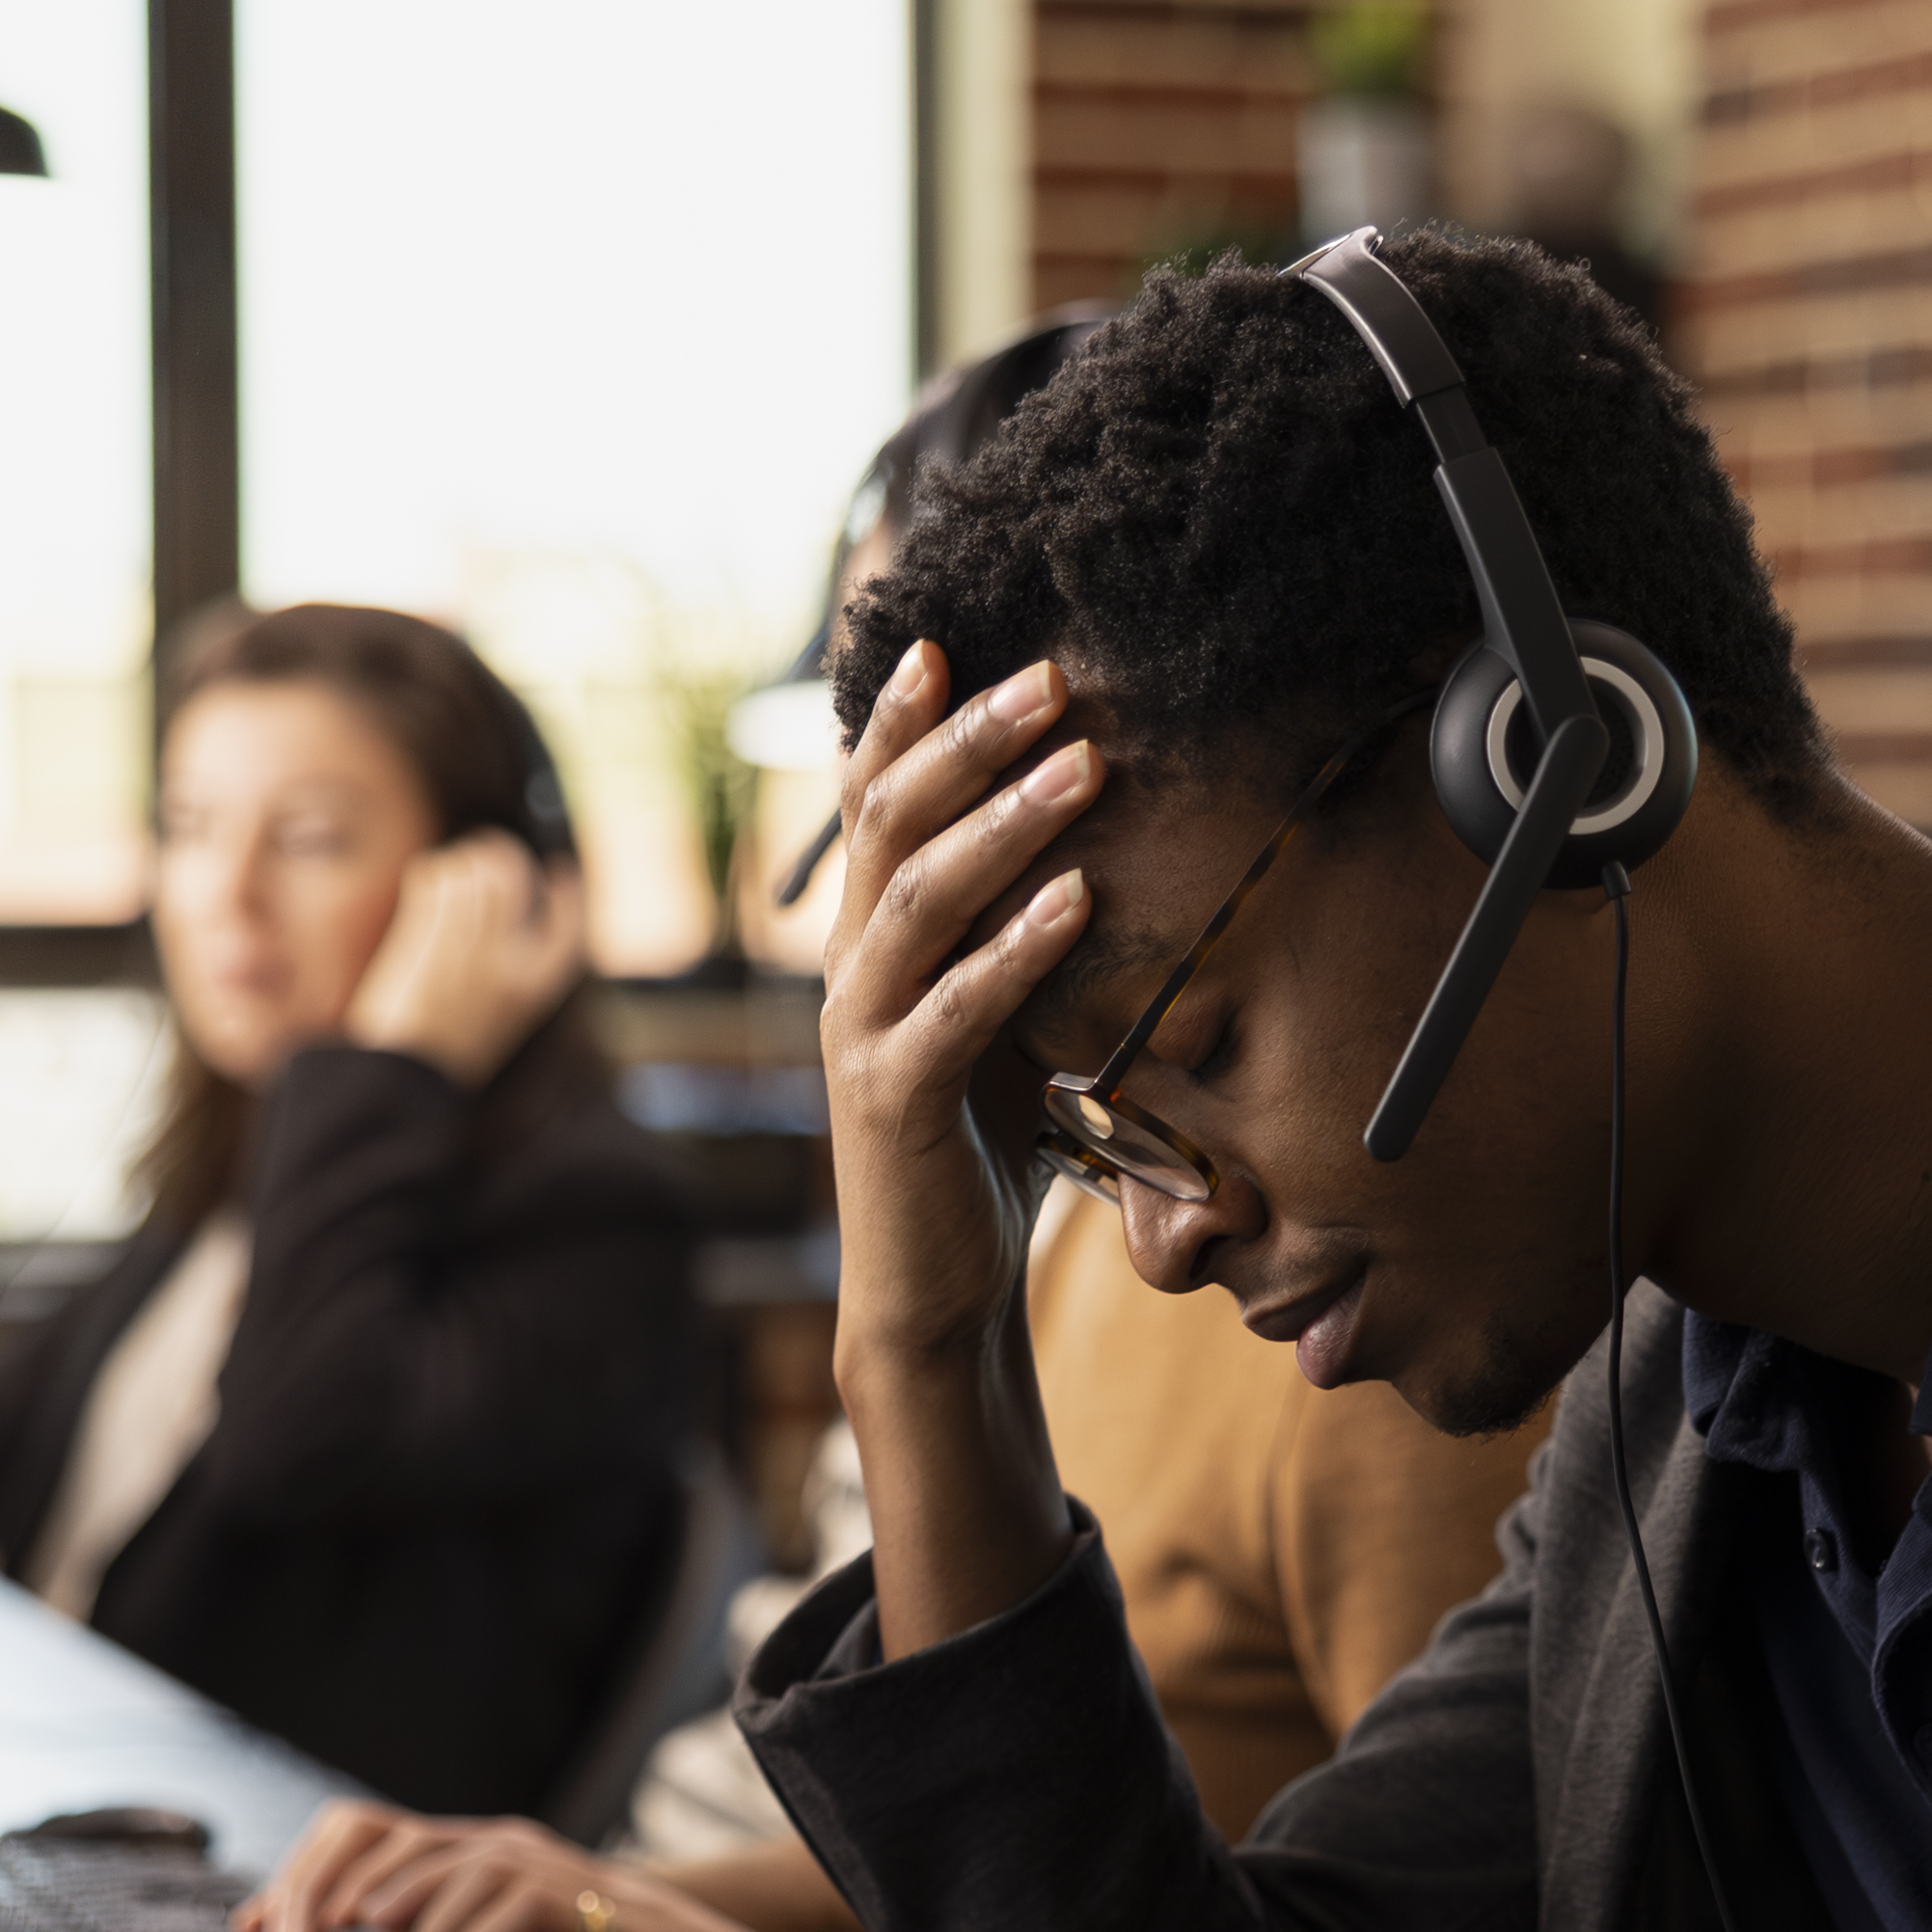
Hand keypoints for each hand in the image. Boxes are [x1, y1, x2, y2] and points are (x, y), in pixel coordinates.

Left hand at [242, 1804, 837, 1931]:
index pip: (399, 1838)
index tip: (267, 1929)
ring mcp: (599, 1912)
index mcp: (514, 1859)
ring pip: (497, 1898)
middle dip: (356, 1908)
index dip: (321, 1876)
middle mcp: (550, 1868)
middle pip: (435, 1859)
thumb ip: (467, 1925)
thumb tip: (369, 1925)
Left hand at [344, 833, 587, 1090]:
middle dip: (498, 854)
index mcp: (536, 987)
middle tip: (487, 851)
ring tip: (453, 872)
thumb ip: (518, 967)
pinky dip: (431, 872)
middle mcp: (506, 962)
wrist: (405, 1077)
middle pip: (512, 876)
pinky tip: (428, 882)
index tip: (560, 870)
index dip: (568, 891)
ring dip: (461, 862)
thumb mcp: (507, 1015)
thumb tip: (509, 908)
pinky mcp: (425, 938)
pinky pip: (434, 880)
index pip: (569, 923)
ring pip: (472, 871)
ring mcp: (465, 947)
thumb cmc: (451, 1050)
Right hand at [819, 644, 1109, 1653]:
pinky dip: (1018, 946)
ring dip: (1006, 822)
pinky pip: (956, 1007)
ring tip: (1085, 763)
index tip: (949, 640)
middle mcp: (846, 975)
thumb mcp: (993, 1020)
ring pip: (919, 899)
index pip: (871, 806)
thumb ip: (1004, 937)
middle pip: (892, 825)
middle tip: (1055, 677)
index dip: (899, 721)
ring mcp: (860, 1037)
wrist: (933, 1292)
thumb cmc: (975, 1153)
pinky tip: (1078, 897)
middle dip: (971, 742)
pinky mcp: (894, 1103)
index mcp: (866, 946)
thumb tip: (1076, 842)